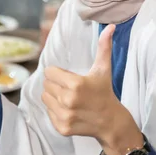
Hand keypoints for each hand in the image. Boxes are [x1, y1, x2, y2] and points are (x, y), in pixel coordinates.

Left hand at [42, 25, 142, 154]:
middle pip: (46, 85)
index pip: (49, 72)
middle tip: (68, 87)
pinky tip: (68, 109)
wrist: (110, 122)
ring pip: (45, 97)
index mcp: (75, 84)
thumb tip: (110, 26)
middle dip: (55, 84)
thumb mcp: (103, 69)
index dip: (57, 73)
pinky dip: (54, 110)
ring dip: (53, 96)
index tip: (67, 76)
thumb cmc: (105, 92)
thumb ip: (103, 47)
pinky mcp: (61, 127)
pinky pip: (48, 112)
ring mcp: (64, 116)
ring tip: (67, 97)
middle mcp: (67, 101)